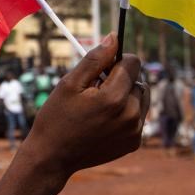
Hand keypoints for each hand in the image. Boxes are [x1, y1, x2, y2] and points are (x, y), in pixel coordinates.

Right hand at [20, 32, 148, 186]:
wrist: (53, 157)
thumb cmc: (56, 117)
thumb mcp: (70, 83)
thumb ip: (95, 59)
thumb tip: (114, 37)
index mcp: (114, 98)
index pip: (133, 62)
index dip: (117, 60)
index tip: (101, 68)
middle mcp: (131, 115)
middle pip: (138, 80)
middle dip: (121, 79)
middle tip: (95, 90)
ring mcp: (135, 131)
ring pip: (142, 98)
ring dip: (126, 95)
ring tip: (100, 105)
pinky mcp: (134, 142)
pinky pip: (138, 116)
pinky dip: (126, 113)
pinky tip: (103, 121)